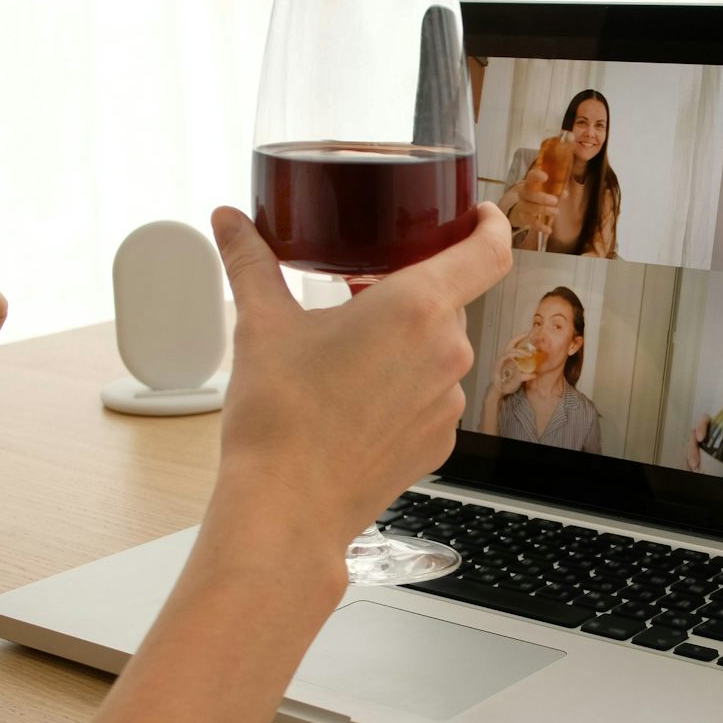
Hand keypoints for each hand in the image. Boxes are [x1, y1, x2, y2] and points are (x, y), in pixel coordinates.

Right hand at [208, 202, 511, 546]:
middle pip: (453, 301)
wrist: (286, 508)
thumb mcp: (260, 324)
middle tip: (367, 291)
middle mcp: (447, 353)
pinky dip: (404, 388)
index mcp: (417, 308)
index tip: (479, 214)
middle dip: (415, 291)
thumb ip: (250, 262)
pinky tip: (357, 398)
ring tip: (352, 351)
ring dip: (408, 342)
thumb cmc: (280, 419)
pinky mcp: (439, 443)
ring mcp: (449, 403)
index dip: (491, 224)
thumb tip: (231, 221)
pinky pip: (432, 397)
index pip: (489, 251)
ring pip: (440, 351)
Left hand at [489, 331, 533, 397]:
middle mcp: (502, 357)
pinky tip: (528, 348)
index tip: (529, 355)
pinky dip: (520, 347)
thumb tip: (534, 374)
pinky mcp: (507, 360)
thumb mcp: (513, 383)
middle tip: (529, 334)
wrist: (497, 390)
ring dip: (520, 341)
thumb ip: (523, 378)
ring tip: (530, 338)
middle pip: (511, 343)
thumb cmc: (503, 386)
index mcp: (501, 362)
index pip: (510, 352)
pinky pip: (514, 350)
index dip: (520, 352)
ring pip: (512, 346)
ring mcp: (504, 358)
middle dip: (520, 338)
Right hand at [508, 169, 559, 236]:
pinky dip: (541, 227)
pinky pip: (531, 223)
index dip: (537, 176)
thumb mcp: (546, 192)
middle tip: (555, 201)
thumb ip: (556, 192)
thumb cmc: (537, 197)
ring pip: (530, 208)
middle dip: (543, 198)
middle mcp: (524, 194)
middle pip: (529, 194)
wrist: (522, 210)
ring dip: (544, 210)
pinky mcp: (524, 219)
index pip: (531, 177)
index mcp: (530, 184)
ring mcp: (522, 207)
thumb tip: (565, 193)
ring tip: (556, 212)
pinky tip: (549, 230)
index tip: (546, 177)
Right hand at [686, 414, 722, 476]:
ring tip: (695, 468)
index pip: (705, 421)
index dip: (701, 426)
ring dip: (690, 458)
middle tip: (695, 462)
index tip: (701, 438)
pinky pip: (686, 458)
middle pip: (693, 436)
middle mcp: (704, 437)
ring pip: (689, 449)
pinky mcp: (692, 456)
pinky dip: (688, 464)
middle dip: (692, 449)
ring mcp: (697, 446)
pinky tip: (691, 470)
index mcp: (715, 430)